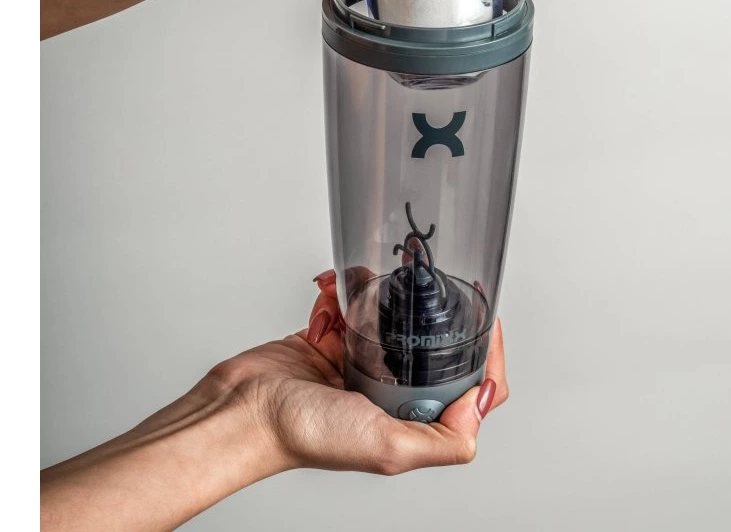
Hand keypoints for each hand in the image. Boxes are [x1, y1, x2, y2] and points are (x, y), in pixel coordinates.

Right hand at [40, 269, 507, 530]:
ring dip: (380, 294)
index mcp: (410, 418)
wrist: (243, 410)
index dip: (486, 354)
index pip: (469, 387)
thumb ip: (444, 438)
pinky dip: (340, 292)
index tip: (488, 321)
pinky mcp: (329, 341)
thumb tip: (481, 402)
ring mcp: (359, 363)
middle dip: (431, 312)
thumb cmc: (303, 435)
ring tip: (370, 282)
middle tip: (432, 284)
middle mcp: (389, 392)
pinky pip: (347, 306)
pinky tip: (333, 289)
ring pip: (389, 315)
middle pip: (432, 344)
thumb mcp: (388, 447)